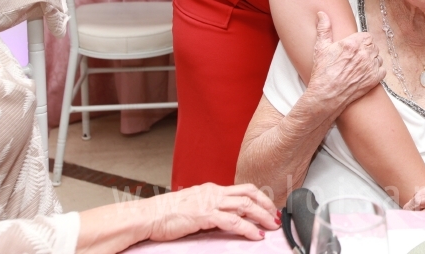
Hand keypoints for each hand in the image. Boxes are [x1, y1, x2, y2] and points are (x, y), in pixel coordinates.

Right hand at [145, 183, 278, 241]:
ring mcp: (210, 202)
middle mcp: (213, 192)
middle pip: (249, 193)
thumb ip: (209, 209)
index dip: (259, 198)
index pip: (242, 189)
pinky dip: (248, 228)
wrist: (148, 215)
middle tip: (276, 217)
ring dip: (262, 216)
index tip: (269, 208)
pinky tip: (256, 236)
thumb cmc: (165, 214)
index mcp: (211, 189)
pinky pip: (233, 221)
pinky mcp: (205, 215)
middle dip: (267, 205)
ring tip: (272, 226)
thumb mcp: (193, 206)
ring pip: (245, 205)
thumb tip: (223, 218)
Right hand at [308, 12, 384, 108]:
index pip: (366, 36)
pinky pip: (382, 70)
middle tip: (357, 56)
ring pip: (378, 57)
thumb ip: (324, 29)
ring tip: (361, 65)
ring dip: (372, 60)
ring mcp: (370, 67)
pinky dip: (377, 71)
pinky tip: (367, 73)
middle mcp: (364, 54)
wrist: (326, 96)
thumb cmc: (322, 73)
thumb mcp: (320, 48)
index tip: (356, 46)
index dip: (362, 41)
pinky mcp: (374, 79)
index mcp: (352, 43)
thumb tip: (322, 14)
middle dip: (366, 49)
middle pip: (373, 46)